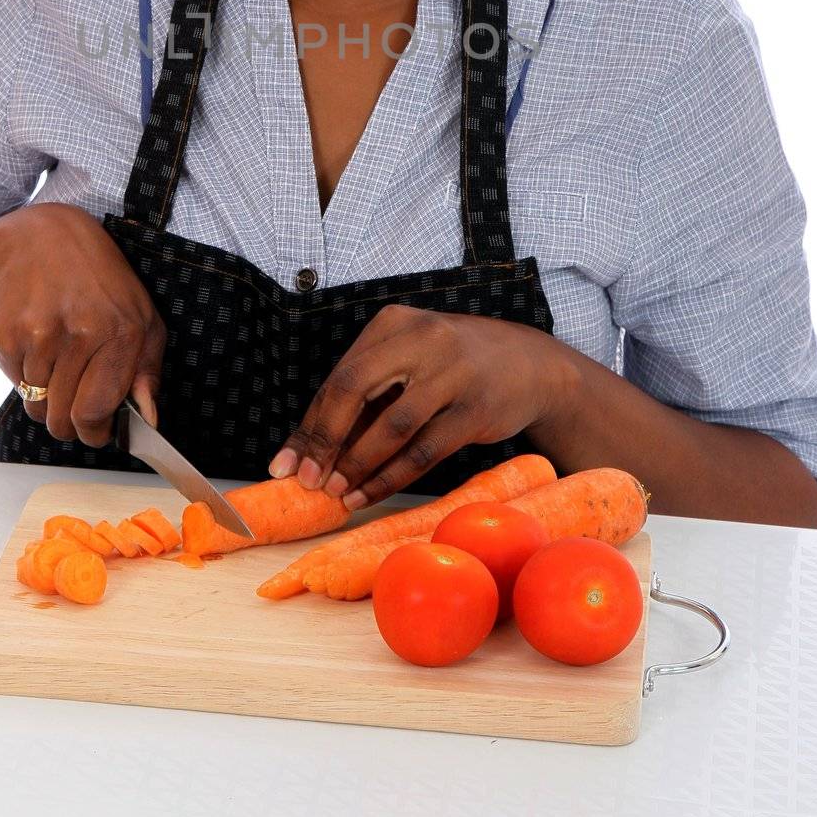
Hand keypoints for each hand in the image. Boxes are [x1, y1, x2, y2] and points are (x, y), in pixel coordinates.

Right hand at [0, 202, 165, 445]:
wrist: (38, 237)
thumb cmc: (99, 280)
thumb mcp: (141, 316)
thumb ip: (147, 371)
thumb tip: (149, 419)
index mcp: (119, 331)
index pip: (95, 413)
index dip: (95, 432)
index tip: (96, 430)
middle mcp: (77, 334)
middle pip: (62, 419)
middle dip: (70, 422)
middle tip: (75, 402)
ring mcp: (36, 334)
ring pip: (36, 406)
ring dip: (47, 395)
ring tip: (58, 356)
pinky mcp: (3, 335)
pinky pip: (14, 384)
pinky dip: (25, 375)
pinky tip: (37, 341)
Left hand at [267, 305, 567, 508]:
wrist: (530, 365)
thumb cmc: (454, 366)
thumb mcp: (411, 360)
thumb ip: (367, 395)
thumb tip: (309, 450)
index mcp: (394, 323)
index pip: (340, 376)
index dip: (310, 424)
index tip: (286, 464)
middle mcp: (421, 338)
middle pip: (356, 389)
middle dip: (326, 441)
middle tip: (309, 482)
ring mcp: (453, 371)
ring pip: (392, 425)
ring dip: (359, 465)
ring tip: (339, 494)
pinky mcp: (476, 407)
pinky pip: (425, 449)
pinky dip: (392, 476)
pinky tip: (371, 493)